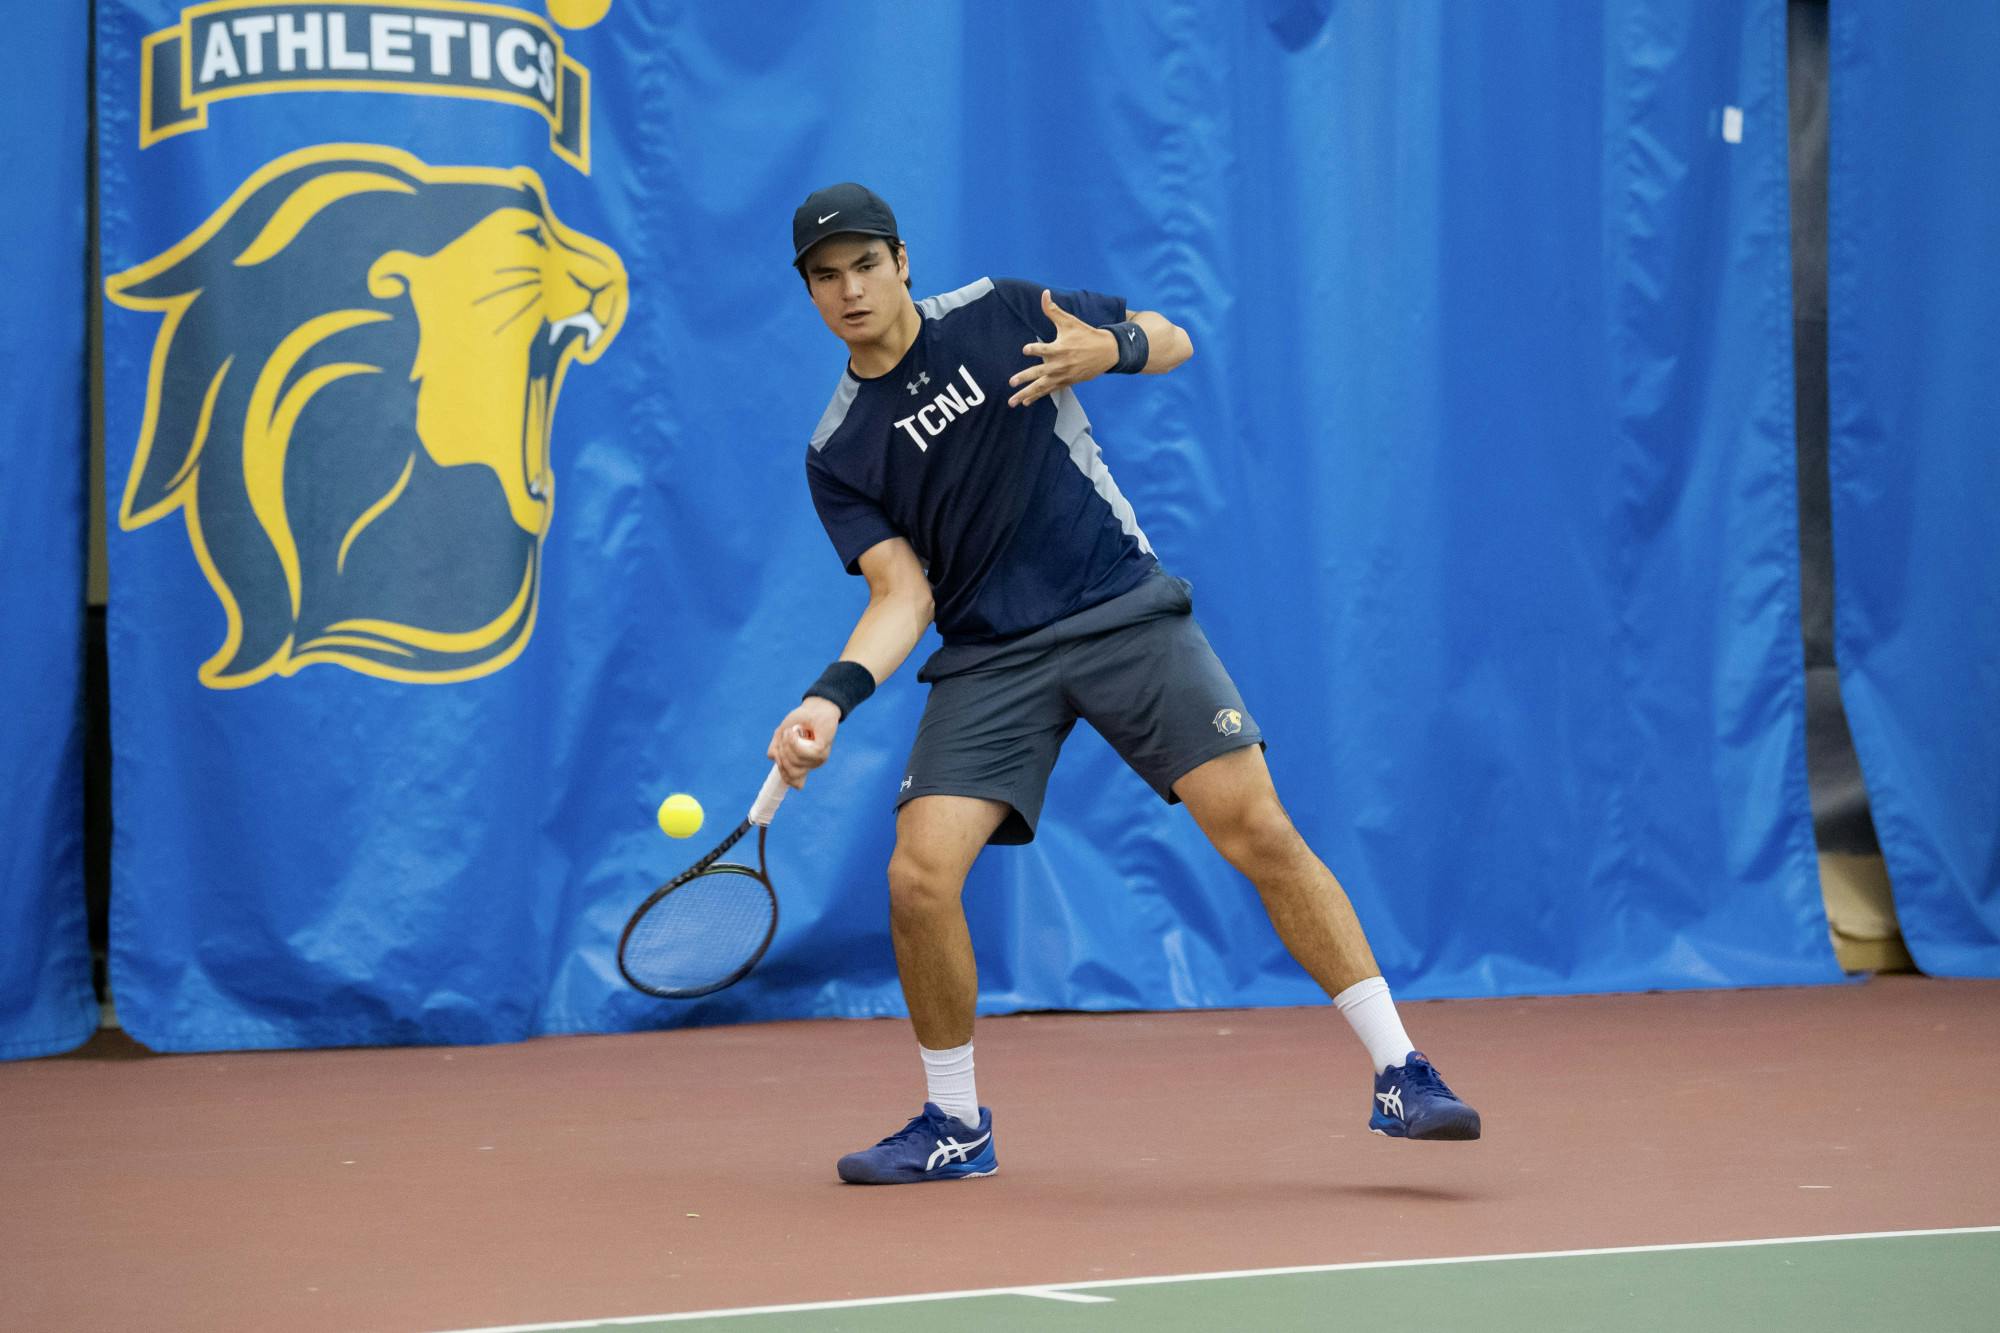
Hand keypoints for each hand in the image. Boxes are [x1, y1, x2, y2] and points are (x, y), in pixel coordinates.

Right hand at [768, 696, 841, 787]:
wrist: (816, 707)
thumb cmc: (801, 720)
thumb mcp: (782, 735)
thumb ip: (776, 748)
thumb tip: (773, 759)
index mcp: (804, 763)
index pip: (794, 782)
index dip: (784, 774)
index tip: (778, 757)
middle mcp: (811, 764)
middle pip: (790, 772)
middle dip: (781, 755)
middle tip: (784, 738)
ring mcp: (818, 759)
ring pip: (794, 762)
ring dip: (786, 745)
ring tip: (791, 732)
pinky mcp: (821, 751)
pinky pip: (800, 753)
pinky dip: (793, 742)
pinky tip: (794, 732)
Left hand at [1007, 289, 1118, 407]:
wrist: (1106, 352)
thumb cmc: (1086, 335)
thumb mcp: (1070, 321)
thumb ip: (1053, 310)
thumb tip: (1044, 293)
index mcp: (1060, 348)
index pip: (1043, 349)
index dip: (1034, 349)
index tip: (1025, 349)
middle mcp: (1059, 364)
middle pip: (1039, 373)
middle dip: (1024, 378)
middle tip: (1011, 382)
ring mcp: (1062, 376)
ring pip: (1042, 387)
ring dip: (1027, 395)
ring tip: (1013, 402)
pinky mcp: (1066, 382)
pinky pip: (1049, 391)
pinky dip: (1038, 397)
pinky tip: (1026, 402)